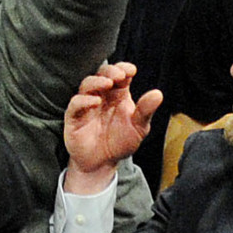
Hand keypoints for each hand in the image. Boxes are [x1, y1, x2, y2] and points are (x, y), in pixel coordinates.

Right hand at [62, 63, 159, 192]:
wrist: (102, 163)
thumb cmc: (120, 143)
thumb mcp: (139, 128)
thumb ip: (145, 111)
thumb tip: (158, 93)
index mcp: (118, 96)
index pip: (120, 75)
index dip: (124, 69)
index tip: (131, 71)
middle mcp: (102, 97)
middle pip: (101, 75)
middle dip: (109, 71)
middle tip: (119, 75)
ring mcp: (87, 106)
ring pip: (86, 85)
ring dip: (96, 81)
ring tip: (107, 84)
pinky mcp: (74, 117)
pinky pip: (75, 104)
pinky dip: (84, 100)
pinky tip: (95, 102)